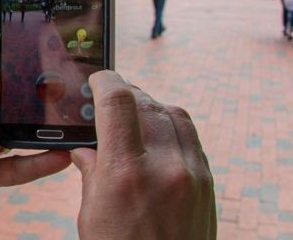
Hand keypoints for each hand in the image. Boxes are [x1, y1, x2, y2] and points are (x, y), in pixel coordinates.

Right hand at [71, 71, 216, 238]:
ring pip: (173, 113)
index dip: (105, 80)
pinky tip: (156, 137)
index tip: (97, 79)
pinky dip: (171, 126)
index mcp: (126, 174)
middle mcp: (165, 166)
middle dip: (126, 94)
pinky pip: (190, 136)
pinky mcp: (207, 181)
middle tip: (110, 99)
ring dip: (151, 107)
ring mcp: (192, 173)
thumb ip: (91, 171)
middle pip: (146, 103)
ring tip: (133, 117)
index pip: (118, 101)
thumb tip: (85, 145)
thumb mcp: (92, 215)